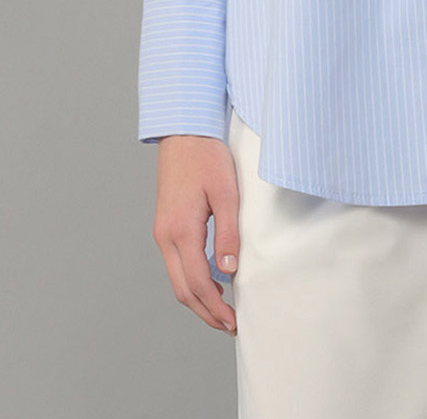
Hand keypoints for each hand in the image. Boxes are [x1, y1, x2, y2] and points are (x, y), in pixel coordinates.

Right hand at [154, 134, 239, 332]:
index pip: (197, 283)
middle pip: (182, 289)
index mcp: (180, 230)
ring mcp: (162, 231)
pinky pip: (176, 263)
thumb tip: (229, 271)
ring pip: (176, 279)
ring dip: (198, 299)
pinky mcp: (166, 225)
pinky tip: (211, 281)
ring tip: (223, 310)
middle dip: (205, 312)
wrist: (184, 131)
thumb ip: (228, 232)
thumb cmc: (207, 156)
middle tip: (230, 325)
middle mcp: (165, 236)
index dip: (215, 307)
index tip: (233, 322)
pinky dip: (192, 280)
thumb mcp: (226, 192)